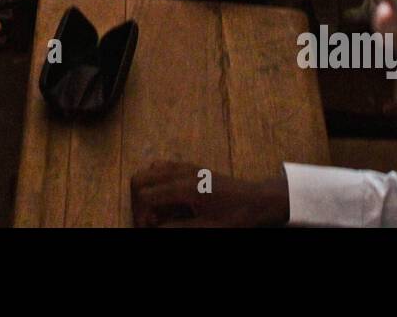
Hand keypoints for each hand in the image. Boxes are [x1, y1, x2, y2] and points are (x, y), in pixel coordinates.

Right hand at [131, 162, 289, 226]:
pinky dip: (156, 184)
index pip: (146, 196)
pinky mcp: (190, 167)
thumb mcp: (209, 229)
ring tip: (158, 212)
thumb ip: (179, 229)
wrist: (258, 199)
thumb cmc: (237, 216)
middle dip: (138, 202)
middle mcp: (182, 172)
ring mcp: (185, 167)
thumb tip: (155, 229)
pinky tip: (167, 200)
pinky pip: (161, 169)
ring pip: (149, 171)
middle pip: (140, 179)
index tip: (150, 229)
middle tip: (150, 221)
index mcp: (186, 187)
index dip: (141, 216)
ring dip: (146, 192)